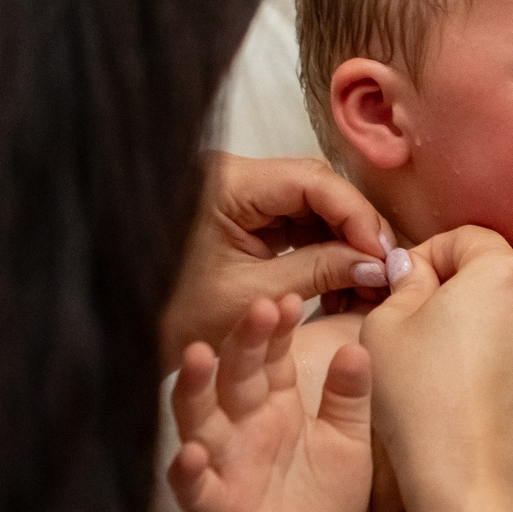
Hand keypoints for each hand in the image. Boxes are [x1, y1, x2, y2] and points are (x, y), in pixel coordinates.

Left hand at [162, 153, 395, 368]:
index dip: (357, 215)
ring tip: (365, 285)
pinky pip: (296, 224)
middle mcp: (232, 177)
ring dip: (344, 244)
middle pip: (316, 188)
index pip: (311, 180)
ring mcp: (238, 195)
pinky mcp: (243, 216)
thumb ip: (321, 271)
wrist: (128, 334)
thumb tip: (377, 264)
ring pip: (312, 206)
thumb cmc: (176, 318)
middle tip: (384, 270)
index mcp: (225, 184)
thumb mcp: (256, 297)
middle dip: (356, 229)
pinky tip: (341, 283)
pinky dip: (324, 251)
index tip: (384, 255)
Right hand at [169, 295, 373, 511]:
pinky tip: (188, 453)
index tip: (288, 299)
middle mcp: (243, 425)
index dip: (276, 329)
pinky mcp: (217, 508)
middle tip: (257, 308)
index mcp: (276, 402)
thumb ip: (349, 397)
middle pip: (234, 375)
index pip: (270, 355)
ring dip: (195, 389)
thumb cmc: (327, 493)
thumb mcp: (348, 439)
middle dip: (242, 341)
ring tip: (197, 356)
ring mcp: (224, 464)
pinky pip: (195, 489)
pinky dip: (186, 472)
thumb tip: (359, 348)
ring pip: (200, 419)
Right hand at [359, 226, 512, 511]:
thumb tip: (413, 268)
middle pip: (496, 264)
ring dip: (480, 311)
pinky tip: (468, 375)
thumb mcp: (386, 325)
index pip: (465, 236)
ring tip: (441, 347)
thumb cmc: (420, 397)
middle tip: (417, 315)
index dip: (427, 255)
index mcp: (505, 270)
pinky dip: (501, 341)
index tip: (401, 286)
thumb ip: (402, 281)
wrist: (468, 478)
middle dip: (457, 279)